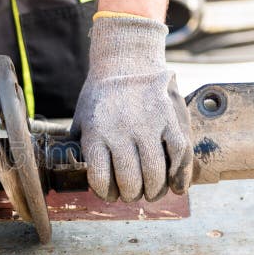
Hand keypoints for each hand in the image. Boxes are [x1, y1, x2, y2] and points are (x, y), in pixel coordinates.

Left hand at [71, 16, 191, 201]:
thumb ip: (81, 143)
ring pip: (155, 172)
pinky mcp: (169, 119)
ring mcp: (148, 125)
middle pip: (130, 179)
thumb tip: (74, 170)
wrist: (126, 59)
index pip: (101, 177)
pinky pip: (178, 154)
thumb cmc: (101, 93)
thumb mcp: (82, 117)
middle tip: (132, 194)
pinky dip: (178, 174)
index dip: (106, 193)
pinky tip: (174, 184)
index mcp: (96, 132)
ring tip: (151, 192)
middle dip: (131, 194)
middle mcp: (121, 131)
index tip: (110, 194)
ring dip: (154, 190)